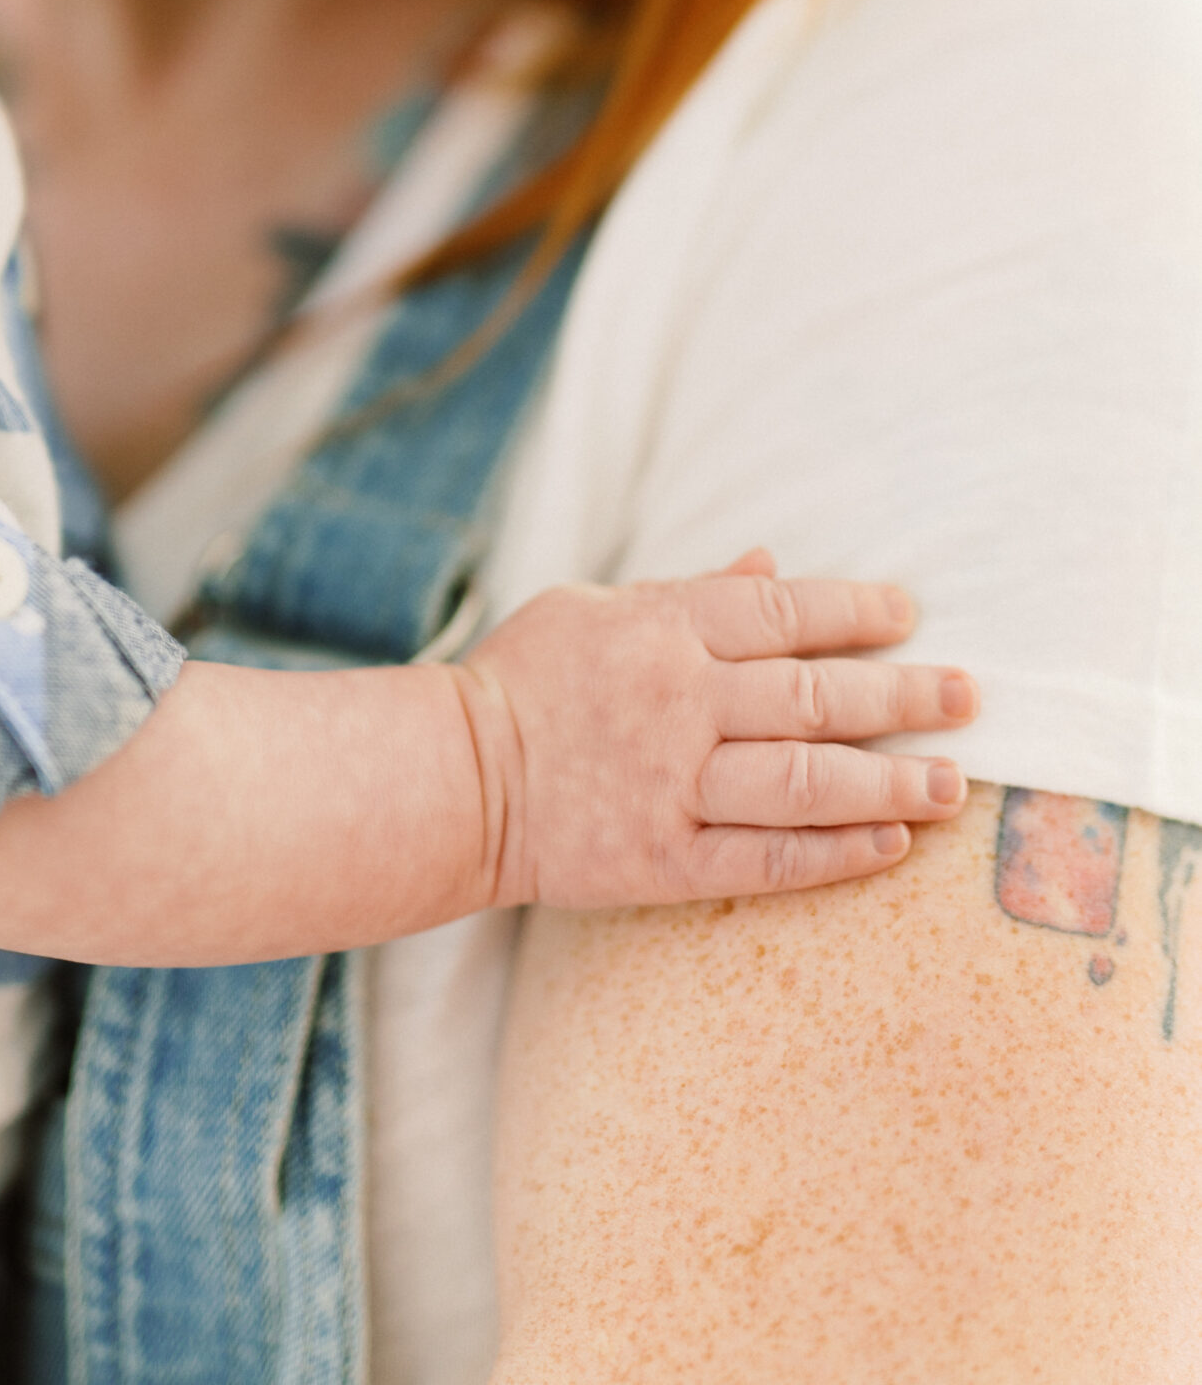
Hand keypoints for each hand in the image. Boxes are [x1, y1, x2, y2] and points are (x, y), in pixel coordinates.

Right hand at [456, 557, 976, 909]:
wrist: (454, 779)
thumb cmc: (526, 680)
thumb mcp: (596, 607)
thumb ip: (691, 592)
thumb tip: (770, 563)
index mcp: (661, 628)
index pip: (784, 611)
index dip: (856, 611)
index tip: (910, 616)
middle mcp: (678, 701)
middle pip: (814, 694)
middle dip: (901, 694)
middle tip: (967, 698)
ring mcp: (673, 784)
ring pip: (805, 781)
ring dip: (889, 781)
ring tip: (950, 785)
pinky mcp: (665, 859)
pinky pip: (768, 858)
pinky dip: (836, 854)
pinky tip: (890, 846)